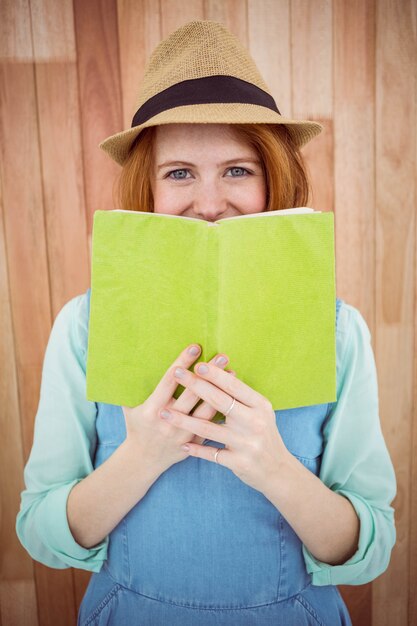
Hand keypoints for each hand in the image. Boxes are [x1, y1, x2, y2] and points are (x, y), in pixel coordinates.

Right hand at [122, 344, 235, 472]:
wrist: (143, 460)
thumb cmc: (137, 427)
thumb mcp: (130, 408)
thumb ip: (131, 388)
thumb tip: (130, 362)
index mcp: (152, 410)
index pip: (170, 381)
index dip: (183, 363)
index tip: (195, 348)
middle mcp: (169, 421)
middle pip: (193, 393)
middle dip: (208, 374)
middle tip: (222, 356)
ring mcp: (184, 434)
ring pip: (206, 410)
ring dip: (221, 391)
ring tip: (233, 373)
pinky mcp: (195, 443)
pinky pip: (211, 425)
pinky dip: (222, 410)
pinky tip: (233, 398)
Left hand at [158, 360, 289, 493]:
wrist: (278, 470)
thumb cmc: (263, 435)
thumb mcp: (260, 413)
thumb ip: (242, 397)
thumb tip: (219, 371)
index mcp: (260, 406)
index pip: (234, 386)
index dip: (216, 374)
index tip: (197, 364)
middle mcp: (255, 423)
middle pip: (220, 401)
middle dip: (196, 386)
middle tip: (177, 374)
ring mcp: (247, 444)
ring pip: (209, 428)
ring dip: (184, 420)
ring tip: (164, 413)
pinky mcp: (239, 462)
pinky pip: (212, 453)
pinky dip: (196, 449)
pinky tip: (182, 444)